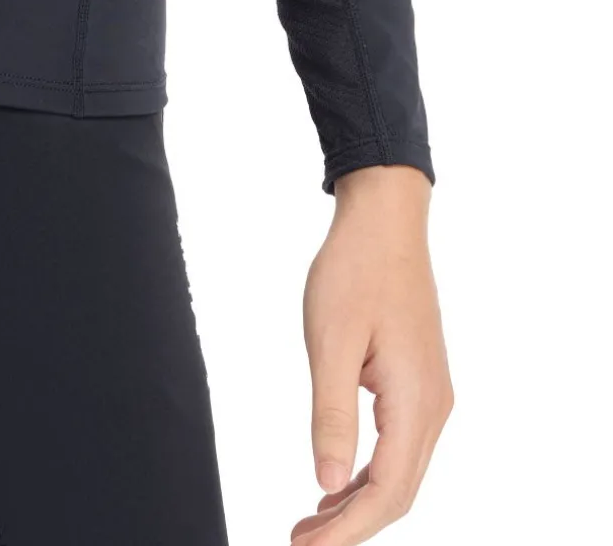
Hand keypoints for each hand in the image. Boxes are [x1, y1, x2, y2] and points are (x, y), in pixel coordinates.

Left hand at [292, 163, 452, 540]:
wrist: (385, 220)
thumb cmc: (354, 271)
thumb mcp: (331, 341)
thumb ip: (331, 415)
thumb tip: (326, 484)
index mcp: (415, 402)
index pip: (386, 491)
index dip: (348, 529)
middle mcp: (433, 406)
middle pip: (399, 492)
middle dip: (351, 525)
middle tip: (299, 541)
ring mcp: (431, 396)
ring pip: (400, 472)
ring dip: (358, 502)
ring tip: (310, 522)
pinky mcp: (419, 383)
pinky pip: (399, 446)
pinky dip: (368, 472)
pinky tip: (336, 481)